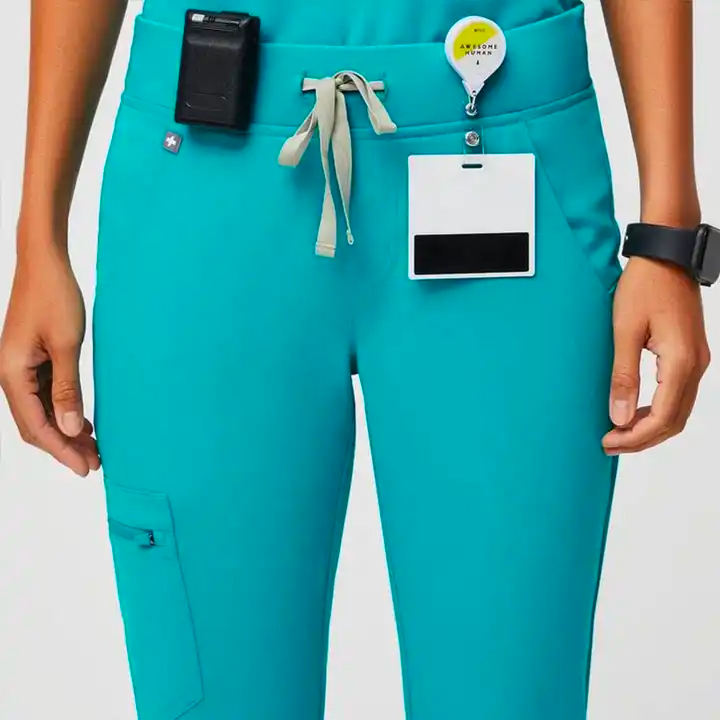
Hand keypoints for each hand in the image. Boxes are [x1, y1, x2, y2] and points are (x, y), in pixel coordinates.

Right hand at [0, 229, 99, 474]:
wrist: (44, 262)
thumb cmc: (55, 297)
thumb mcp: (66, 345)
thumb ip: (67, 388)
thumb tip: (68, 429)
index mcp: (12, 375)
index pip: (37, 426)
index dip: (61, 451)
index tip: (86, 468)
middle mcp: (10, 375)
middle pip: (36, 424)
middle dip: (64, 446)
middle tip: (95, 462)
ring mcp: (20, 368)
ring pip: (41, 412)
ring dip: (65, 430)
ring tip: (93, 447)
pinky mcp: (32, 360)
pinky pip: (45, 395)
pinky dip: (63, 411)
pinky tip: (82, 421)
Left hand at [603, 256, 710, 454]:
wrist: (666, 257)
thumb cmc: (644, 287)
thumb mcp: (624, 331)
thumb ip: (623, 376)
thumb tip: (619, 416)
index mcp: (680, 362)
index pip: (662, 418)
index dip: (635, 437)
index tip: (608, 442)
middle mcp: (696, 365)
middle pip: (674, 421)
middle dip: (642, 438)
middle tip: (609, 443)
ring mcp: (697, 360)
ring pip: (678, 411)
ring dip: (650, 426)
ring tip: (618, 431)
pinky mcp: (690, 355)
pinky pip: (678, 394)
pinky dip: (657, 410)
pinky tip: (634, 411)